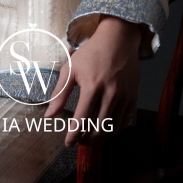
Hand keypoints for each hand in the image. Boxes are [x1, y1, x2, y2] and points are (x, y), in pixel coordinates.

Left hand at [44, 15, 143, 146]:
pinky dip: (114, 130)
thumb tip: (49, 116)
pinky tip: (105, 130)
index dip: (74, 135)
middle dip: (87, 140)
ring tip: (90, 139)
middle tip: (79, 142)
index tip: (68, 143)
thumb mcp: (71, 68)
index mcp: (92, 87)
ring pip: (113, 128)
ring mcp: (124, 96)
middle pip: (98, 128)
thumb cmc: (91, 53)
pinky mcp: (133, 96)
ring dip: (101, 138)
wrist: (118, 39)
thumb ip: (60, 93)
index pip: (82, 120)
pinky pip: (124, 121)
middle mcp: (110, 94)